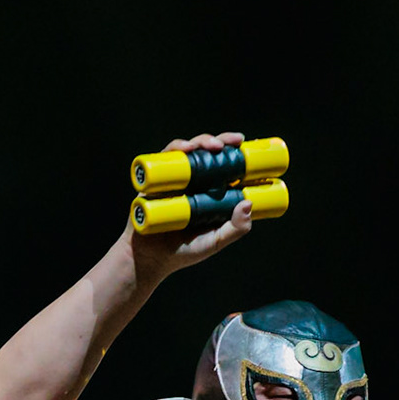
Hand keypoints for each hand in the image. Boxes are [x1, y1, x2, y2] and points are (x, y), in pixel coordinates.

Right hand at [125, 131, 255, 281]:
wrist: (149, 259)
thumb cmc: (183, 251)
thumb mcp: (215, 242)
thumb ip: (235, 229)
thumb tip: (248, 204)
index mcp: (210, 192)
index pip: (226, 166)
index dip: (237, 153)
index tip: (249, 148)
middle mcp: (194, 181)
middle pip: (209, 153)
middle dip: (223, 141)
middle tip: (236, 141)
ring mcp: (176, 179)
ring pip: (190, 150)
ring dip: (203, 141)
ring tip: (215, 146)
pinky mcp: (157, 179)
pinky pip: (165, 157)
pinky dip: (176, 148)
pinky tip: (187, 149)